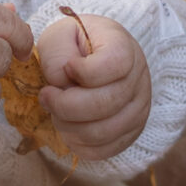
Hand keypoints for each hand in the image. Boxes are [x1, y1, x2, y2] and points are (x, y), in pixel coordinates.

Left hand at [37, 12, 150, 159]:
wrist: (92, 57)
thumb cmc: (74, 45)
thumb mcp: (60, 35)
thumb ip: (57, 54)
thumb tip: (62, 84)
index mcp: (124, 47)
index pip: (115, 64)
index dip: (84, 71)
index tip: (67, 67)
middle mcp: (139, 79)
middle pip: (105, 104)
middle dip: (65, 105)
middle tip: (46, 96)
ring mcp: (139, 109)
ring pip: (103, 132)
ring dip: (68, 126)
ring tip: (55, 111)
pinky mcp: (130, 132)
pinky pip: (104, 150)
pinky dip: (78, 143)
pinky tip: (66, 127)